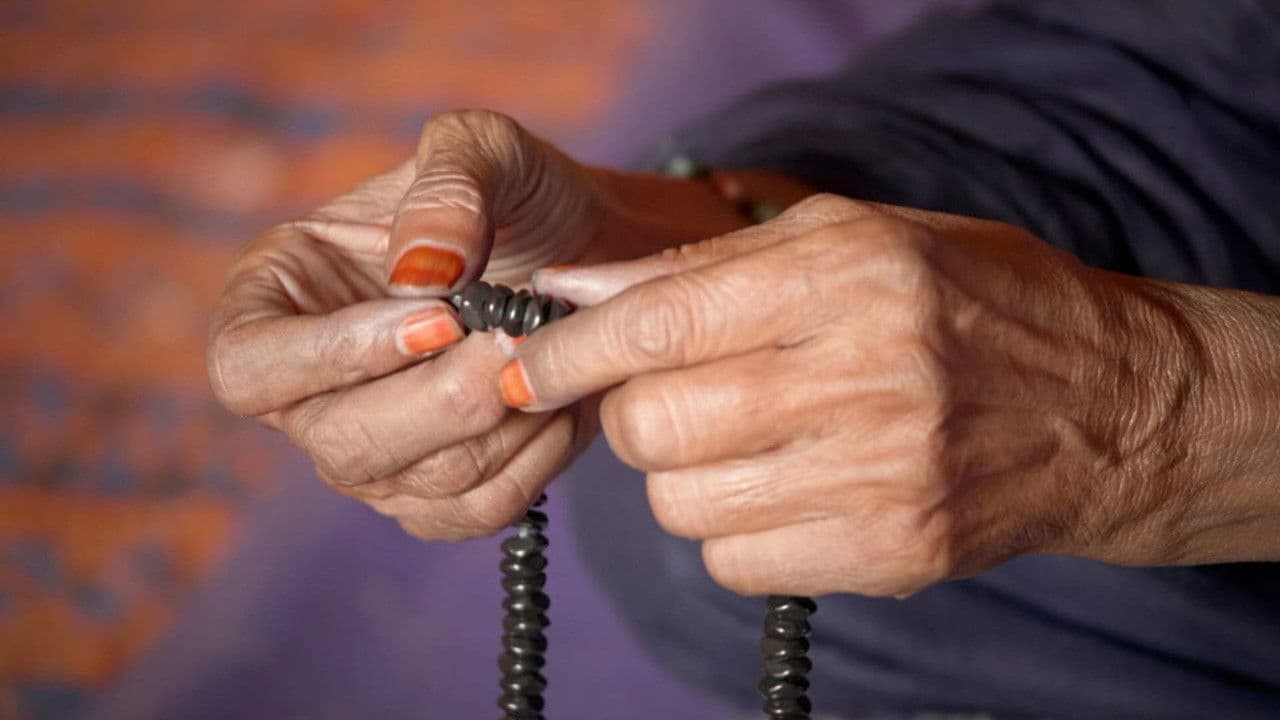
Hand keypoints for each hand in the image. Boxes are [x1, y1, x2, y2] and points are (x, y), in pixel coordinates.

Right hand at [206, 110, 609, 539]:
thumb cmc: (519, 197)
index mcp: (276, 302)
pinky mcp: (439, 495)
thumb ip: (448, 185)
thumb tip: (421, 270)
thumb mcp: (485, 149)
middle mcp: (309, 396)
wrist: (593, 254)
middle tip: (513, 343)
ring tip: (550, 355)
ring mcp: (374, 456)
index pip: (249, 370)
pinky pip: (478, 511)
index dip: (335, 358)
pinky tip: (559, 401)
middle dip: (443, 402)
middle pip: (341, 446)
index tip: (439, 319)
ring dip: (504, 424)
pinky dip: (534, 461)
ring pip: (422, 484)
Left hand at [501, 194, 1210, 595]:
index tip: (518, 365)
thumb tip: (580, 294)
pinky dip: (729, 528)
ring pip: (682, 503)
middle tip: (666, 396)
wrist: (1106, 406)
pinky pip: (734, 561)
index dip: (570, 351)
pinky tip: (780, 489)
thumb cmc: (969, 302)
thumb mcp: (852, 240)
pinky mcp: (895, 553)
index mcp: (851, 276)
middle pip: (653, 426)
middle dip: (630, 414)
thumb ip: (708, 266)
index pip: (662, 322)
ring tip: (739, 441)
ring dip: (682, 475)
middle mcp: (867, 376)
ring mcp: (884, 476)